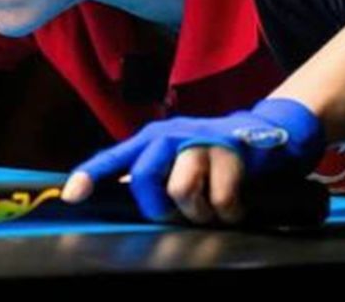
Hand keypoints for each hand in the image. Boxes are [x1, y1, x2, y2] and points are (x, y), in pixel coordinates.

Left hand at [61, 99, 324, 224]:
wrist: (273, 133)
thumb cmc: (215, 155)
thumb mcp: (178, 159)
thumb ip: (150, 175)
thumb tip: (118, 197)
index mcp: (153, 137)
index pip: (114, 157)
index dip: (90, 176)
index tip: (71, 197)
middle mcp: (173, 134)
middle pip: (144, 177)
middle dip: (159, 206)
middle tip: (178, 212)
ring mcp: (203, 142)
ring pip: (181, 191)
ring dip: (198, 211)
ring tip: (211, 207)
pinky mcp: (234, 154)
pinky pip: (220, 200)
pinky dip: (228, 212)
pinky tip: (236, 204)